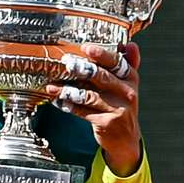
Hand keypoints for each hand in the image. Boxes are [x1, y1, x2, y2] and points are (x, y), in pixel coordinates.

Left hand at [45, 43, 142, 176]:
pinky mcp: (106, 123)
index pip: (117, 63)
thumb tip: (130, 44)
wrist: (126, 138)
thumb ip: (129, 64)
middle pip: (102, 77)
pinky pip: (82, 111)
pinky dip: (68, 105)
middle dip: (82, 69)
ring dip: (67, 90)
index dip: (101, 54)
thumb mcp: (128, 85)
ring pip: (88, 96)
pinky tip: (57, 100)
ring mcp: (117, 109)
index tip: (85, 48)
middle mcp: (127, 93)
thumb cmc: (121, 105)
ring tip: (52, 86)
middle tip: (66, 63)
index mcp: (131, 79)